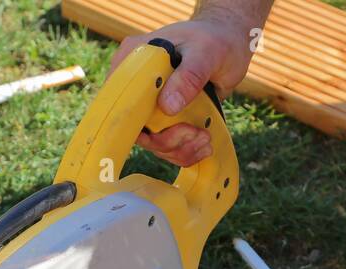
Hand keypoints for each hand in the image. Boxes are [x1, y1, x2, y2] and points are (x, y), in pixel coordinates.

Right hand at [109, 16, 257, 165]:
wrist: (230, 45)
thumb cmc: (215, 40)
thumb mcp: (206, 52)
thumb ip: (189, 76)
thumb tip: (167, 107)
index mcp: (132, 60)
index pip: (115, 99)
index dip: (130, 123)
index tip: (161, 130)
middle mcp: (136, 86)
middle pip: (135, 129)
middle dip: (166, 141)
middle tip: (197, 134)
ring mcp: (150, 106)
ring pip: (153, 144)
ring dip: (180, 149)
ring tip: (206, 138)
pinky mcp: (165, 120)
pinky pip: (167, 148)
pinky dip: (186, 152)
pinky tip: (205, 144)